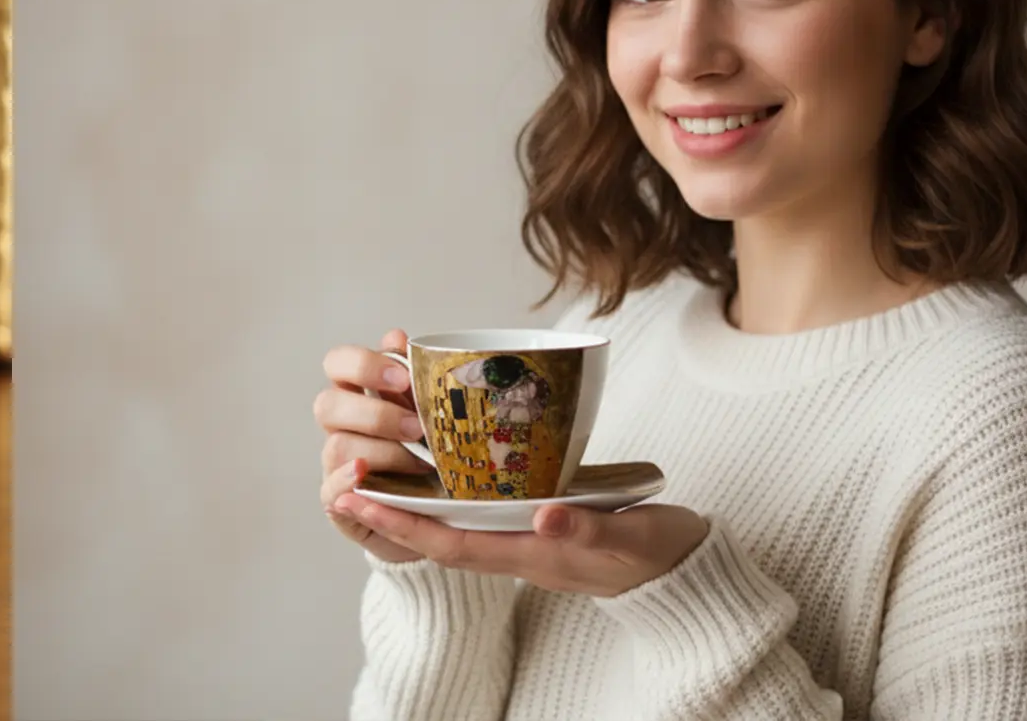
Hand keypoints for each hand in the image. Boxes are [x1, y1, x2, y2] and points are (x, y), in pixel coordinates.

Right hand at [316, 329, 427, 562]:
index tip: (402, 378)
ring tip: (421, 464)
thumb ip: (411, 379)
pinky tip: (365, 475)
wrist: (434, 512)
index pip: (337, 363)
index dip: (363, 365)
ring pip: (337, 446)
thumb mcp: (428, 415)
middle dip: (375, 414)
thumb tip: (395, 336)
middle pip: (327, 404)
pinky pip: (330, 491)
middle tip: (417, 428)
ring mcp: (335, 465)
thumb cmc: (428, 455)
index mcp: (357, 395)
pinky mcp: (338, 503)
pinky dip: (346, 481)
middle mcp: (340, 428)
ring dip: (383, 453)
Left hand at [329, 488, 709, 597]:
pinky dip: (453, 486)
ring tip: (373, 467)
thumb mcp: (630, 538)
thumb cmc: (658, 553)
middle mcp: (518, 548)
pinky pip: (481, 508)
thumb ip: (589, 528)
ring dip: (414, 498)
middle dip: (391, 512)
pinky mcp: (539, 519)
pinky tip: (437, 459)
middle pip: (440, 533)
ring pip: (456, 519)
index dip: (404, 525)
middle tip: (342, 482)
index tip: (361, 503)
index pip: (452, 544)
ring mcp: (526, 536)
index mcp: (531, 556)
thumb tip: (544, 516)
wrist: (684, 568)